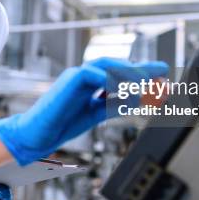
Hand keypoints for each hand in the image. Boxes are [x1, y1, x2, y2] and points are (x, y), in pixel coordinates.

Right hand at [0, 57, 168, 164]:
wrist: (37, 134)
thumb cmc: (62, 123)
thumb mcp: (95, 114)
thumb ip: (114, 105)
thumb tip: (138, 100)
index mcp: (91, 82)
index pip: (119, 72)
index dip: (140, 72)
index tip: (161, 74)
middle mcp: (85, 76)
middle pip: (116, 65)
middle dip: (139, 68)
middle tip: (161, 71)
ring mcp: (76, 76)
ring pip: (105, 66)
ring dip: (127, 72)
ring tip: (146, 81)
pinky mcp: (69, 81)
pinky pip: (91, 75)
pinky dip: (107, 79)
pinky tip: (121, 87)